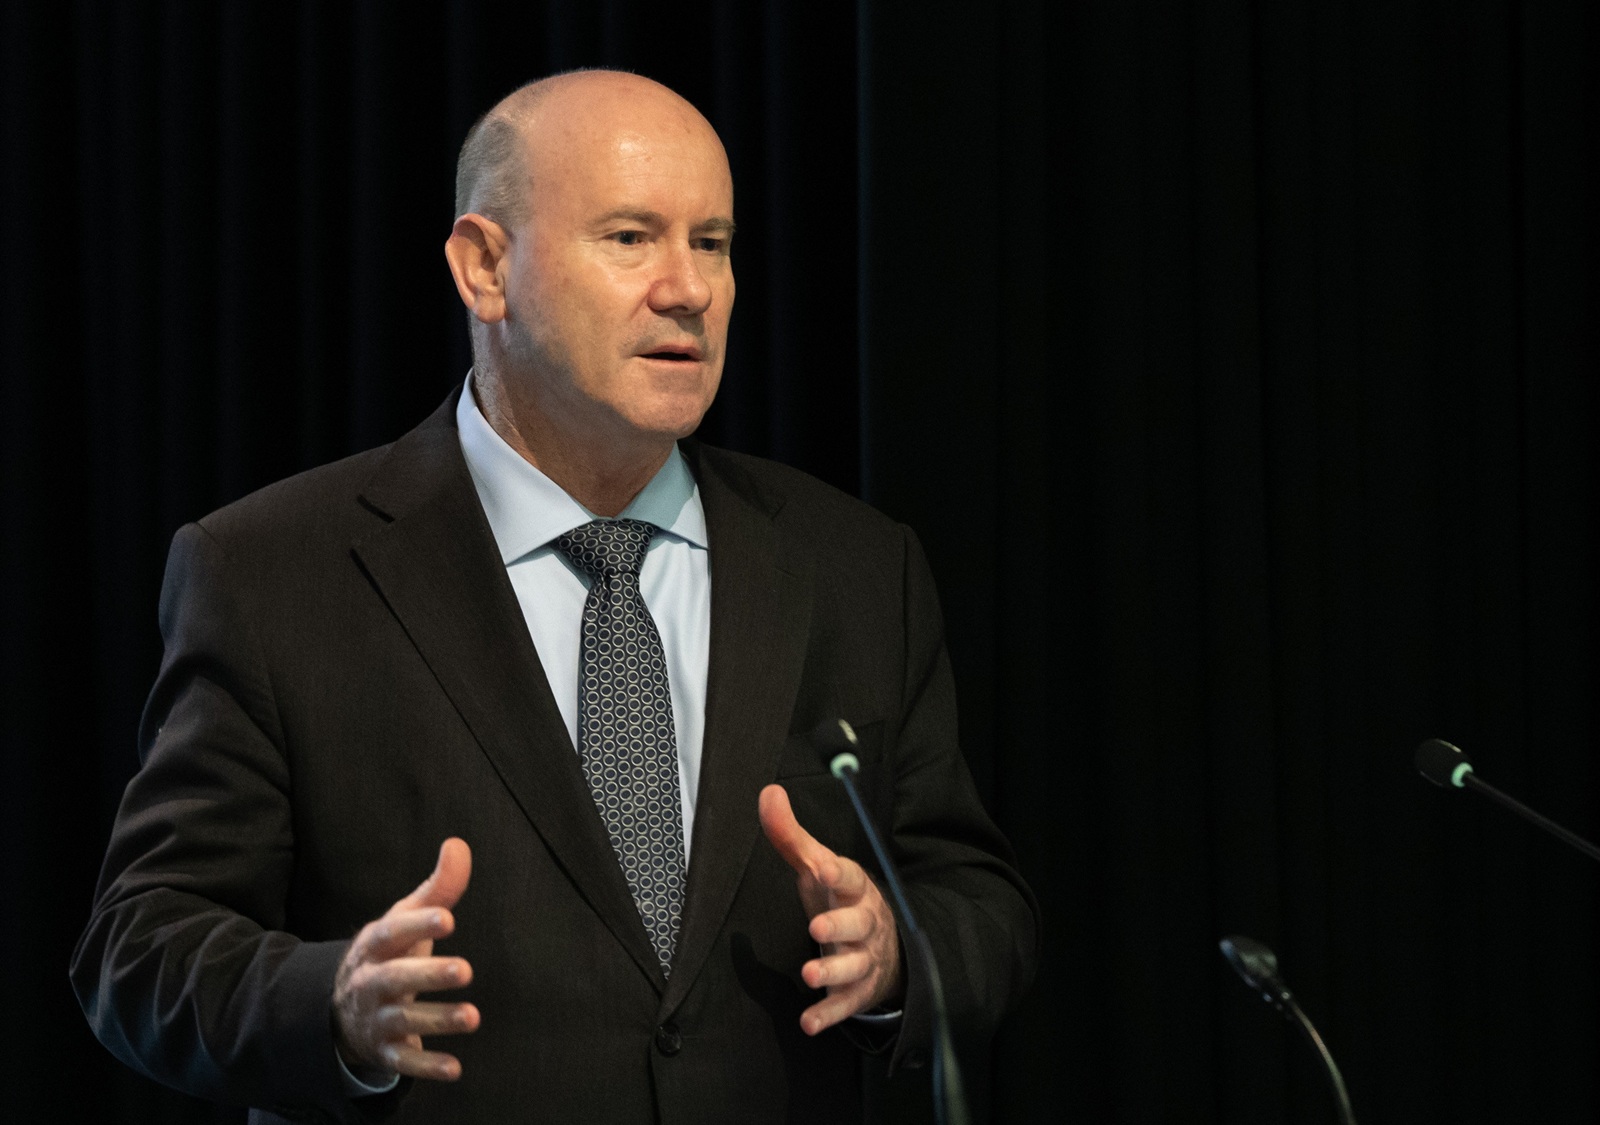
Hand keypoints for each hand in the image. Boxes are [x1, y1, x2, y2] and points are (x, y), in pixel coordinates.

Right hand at [332, 838, 479, 1080]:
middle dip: (429, 974)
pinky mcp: (383, 1050)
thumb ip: (437, 888)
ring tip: (473, 1017)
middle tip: (466, 969)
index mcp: (376, 944)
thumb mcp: (405, 920)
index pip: (393, 932)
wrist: (338, 1008)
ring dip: (438, 1020)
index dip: (417, 923)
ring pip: (404, 1020)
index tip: (447, 917)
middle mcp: (371, 981)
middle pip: (397, 978)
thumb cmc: (390, 953)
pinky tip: (455, 1068)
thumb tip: (459, 844)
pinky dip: (427, 1066)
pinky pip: (403, 1061)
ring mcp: (375, 1018)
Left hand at [758, 784, 902, 1034]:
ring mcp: (865, 957)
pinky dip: (830, 1014)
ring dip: (834, 970)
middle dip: (840, 925)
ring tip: (809, 974)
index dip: (839, 873)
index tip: (823, 867)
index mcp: (854, 888)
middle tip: (817, 927)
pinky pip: (847, 1003)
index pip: (851, 877)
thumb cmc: (840, 899)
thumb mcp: (818, 867)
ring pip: (856, 964)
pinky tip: (809, 1022)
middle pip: (858, 922)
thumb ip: (791, 835)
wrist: (885, 946)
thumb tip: (768, 792)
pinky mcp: (859, 990)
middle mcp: (865, 922)